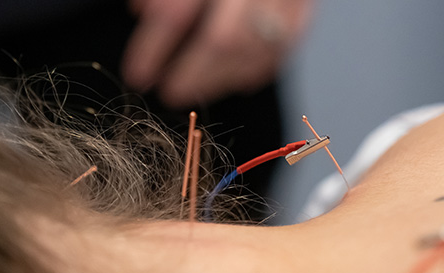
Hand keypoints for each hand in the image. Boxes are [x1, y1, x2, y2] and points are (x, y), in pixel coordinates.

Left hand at [123, 0, 312, 107]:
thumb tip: (141, 12)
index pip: (179, 11)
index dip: (154, 46)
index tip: (138, 74)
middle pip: (223, 38)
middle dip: (193, 74)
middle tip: (170, 93)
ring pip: (257, 48)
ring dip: (222, 78)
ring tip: (197, 88)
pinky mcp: (305, 6)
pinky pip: (285, 46)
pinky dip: (257, 69)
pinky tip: (233, 79)